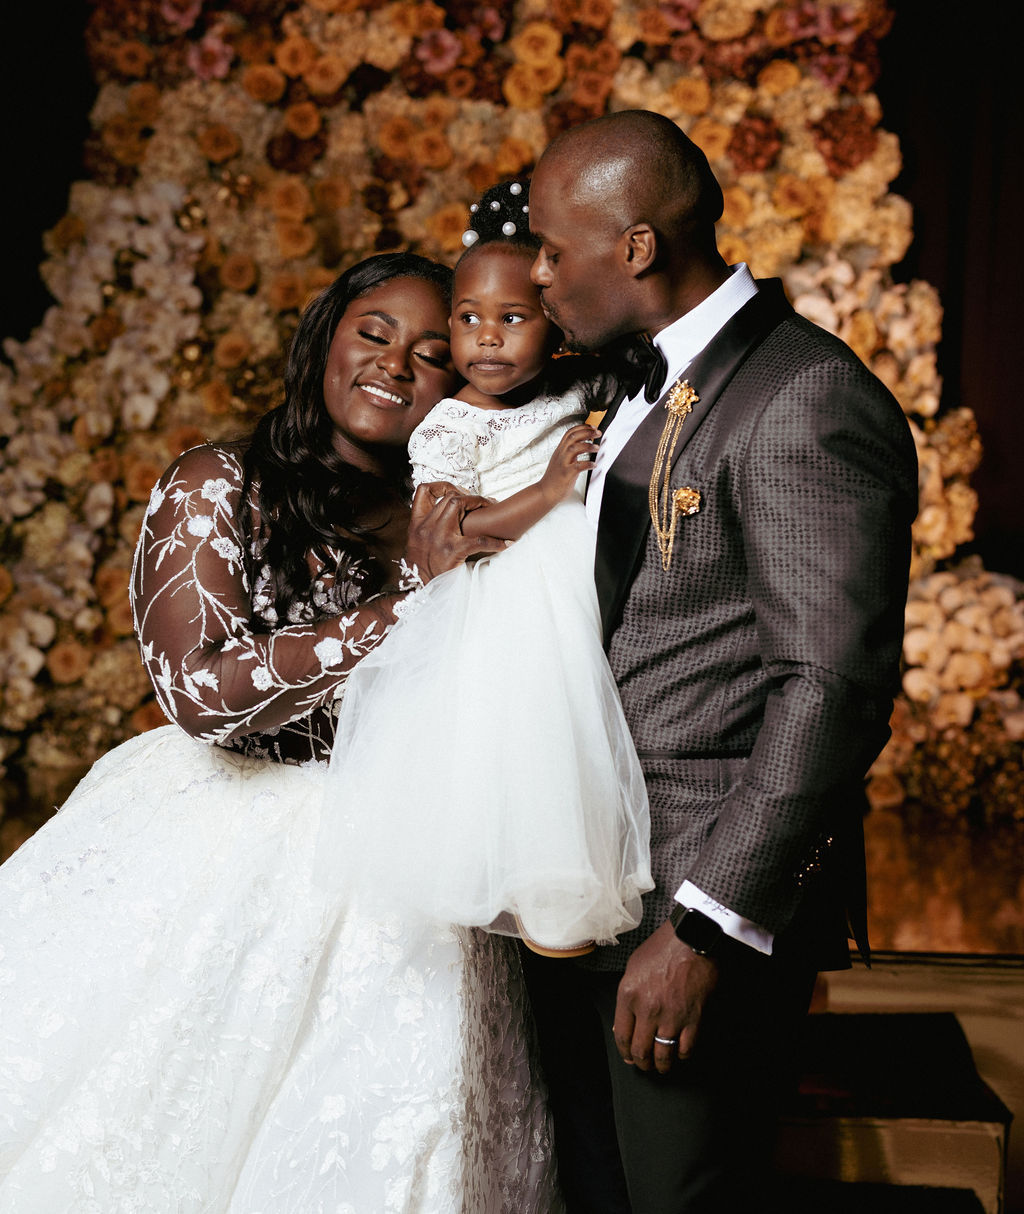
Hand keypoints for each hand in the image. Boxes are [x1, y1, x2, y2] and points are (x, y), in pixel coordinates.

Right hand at [405, 481, 505, 582]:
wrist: (421, 591)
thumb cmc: (422, 570)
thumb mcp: (416, 545)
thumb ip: (427, 530)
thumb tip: (442, 518)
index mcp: (417, 524)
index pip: (424, 491)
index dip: (443, 486)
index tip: (458, 491)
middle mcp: (426, 527)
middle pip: (449, 496)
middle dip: (469, 495)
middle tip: (484, 502)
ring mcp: (439, 537)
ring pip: (458, 504)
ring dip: (479, 503)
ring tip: (492, 509)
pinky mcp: (453, 551)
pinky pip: (478, 540)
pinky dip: (495, 542)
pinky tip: (505, 544)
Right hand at [539, 425, 599, 506]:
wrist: (545, 492)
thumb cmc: (554, 479)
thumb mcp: (561, 461)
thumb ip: (570, 453)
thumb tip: (582, 446)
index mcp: (560, 451)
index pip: (569, 433)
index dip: (581, 428)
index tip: (592, 427)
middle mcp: (561, 455)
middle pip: (572, 437)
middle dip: (586, 432)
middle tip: (598, 433)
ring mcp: (563, 464)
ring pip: (574, 448)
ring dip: (587, 446)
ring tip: (597, 447)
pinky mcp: (566, 474)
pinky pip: (578, 466)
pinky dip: (587, 463)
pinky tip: (594, 464)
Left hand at [612, 920, 718, 1074]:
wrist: (691, 938)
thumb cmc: (663, 947)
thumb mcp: (634, 966)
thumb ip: (628, 994)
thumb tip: (627, 1019)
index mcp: (629, 995)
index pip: (622, 1035)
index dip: (625, 1052)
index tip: (629, 1057)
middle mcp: (647, 1010)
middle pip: (641, 1050)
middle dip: (642, 1063)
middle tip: (644, 1066)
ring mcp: (671, 1016)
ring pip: (663, 1055)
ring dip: (661, 1065)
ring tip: (662, 1066)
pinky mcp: (692, 1018)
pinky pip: (686, 1048)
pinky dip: (683, 1055)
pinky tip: (681, 1053)